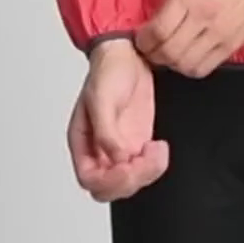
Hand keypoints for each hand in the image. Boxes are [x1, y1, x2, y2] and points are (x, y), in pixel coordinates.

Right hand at [66, 39, 169, 202]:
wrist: (130, 54)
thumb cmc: (108, 71)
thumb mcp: (101, 98)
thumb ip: (106, 132)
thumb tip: (117, 157)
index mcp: (83, 142)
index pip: (90, 179)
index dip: (109, 180)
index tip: (127, 166)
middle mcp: (100, 149)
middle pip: (110, 187)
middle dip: (131, 179)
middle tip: (147, 158)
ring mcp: (121, 147)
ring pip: (130, 180)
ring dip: (147, 172)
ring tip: (157, 150)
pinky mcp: (139, 142)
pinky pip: (145, 167)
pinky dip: (155, 164)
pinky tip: (160, 148)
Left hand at [135, 0, 243, 76]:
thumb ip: (168, 2)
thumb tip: (151, 27)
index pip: (158, 30)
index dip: (144, 41)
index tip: (142, 41)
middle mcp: (204, 15)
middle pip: (169, 51)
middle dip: (155, 55)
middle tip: (152, 51)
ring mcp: (219, 33)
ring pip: (185, 65)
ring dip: (172, 65)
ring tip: (170, 56)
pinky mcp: (230, 46)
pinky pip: (204, 69)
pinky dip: (190, 68)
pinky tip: (188, 59)